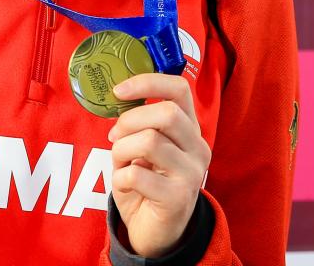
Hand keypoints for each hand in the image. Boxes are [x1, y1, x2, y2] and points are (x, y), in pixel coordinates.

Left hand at [107, 73, 210, 258]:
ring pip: (149, 141)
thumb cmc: (147, 183)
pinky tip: (124, 184)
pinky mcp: (178, 198)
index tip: (119, 90)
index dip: (148, 82)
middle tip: (115, 135)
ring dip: (121, 150)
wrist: (156, 231)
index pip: (180, 89)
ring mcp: (191, 174)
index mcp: (190, 129)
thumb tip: (119, 100)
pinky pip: (137, 174)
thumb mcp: (144, 148)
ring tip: (120, 163)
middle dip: (130, 120)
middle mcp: (198, 148)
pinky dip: (120, 177)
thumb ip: (139, 125)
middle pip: (167, 113)